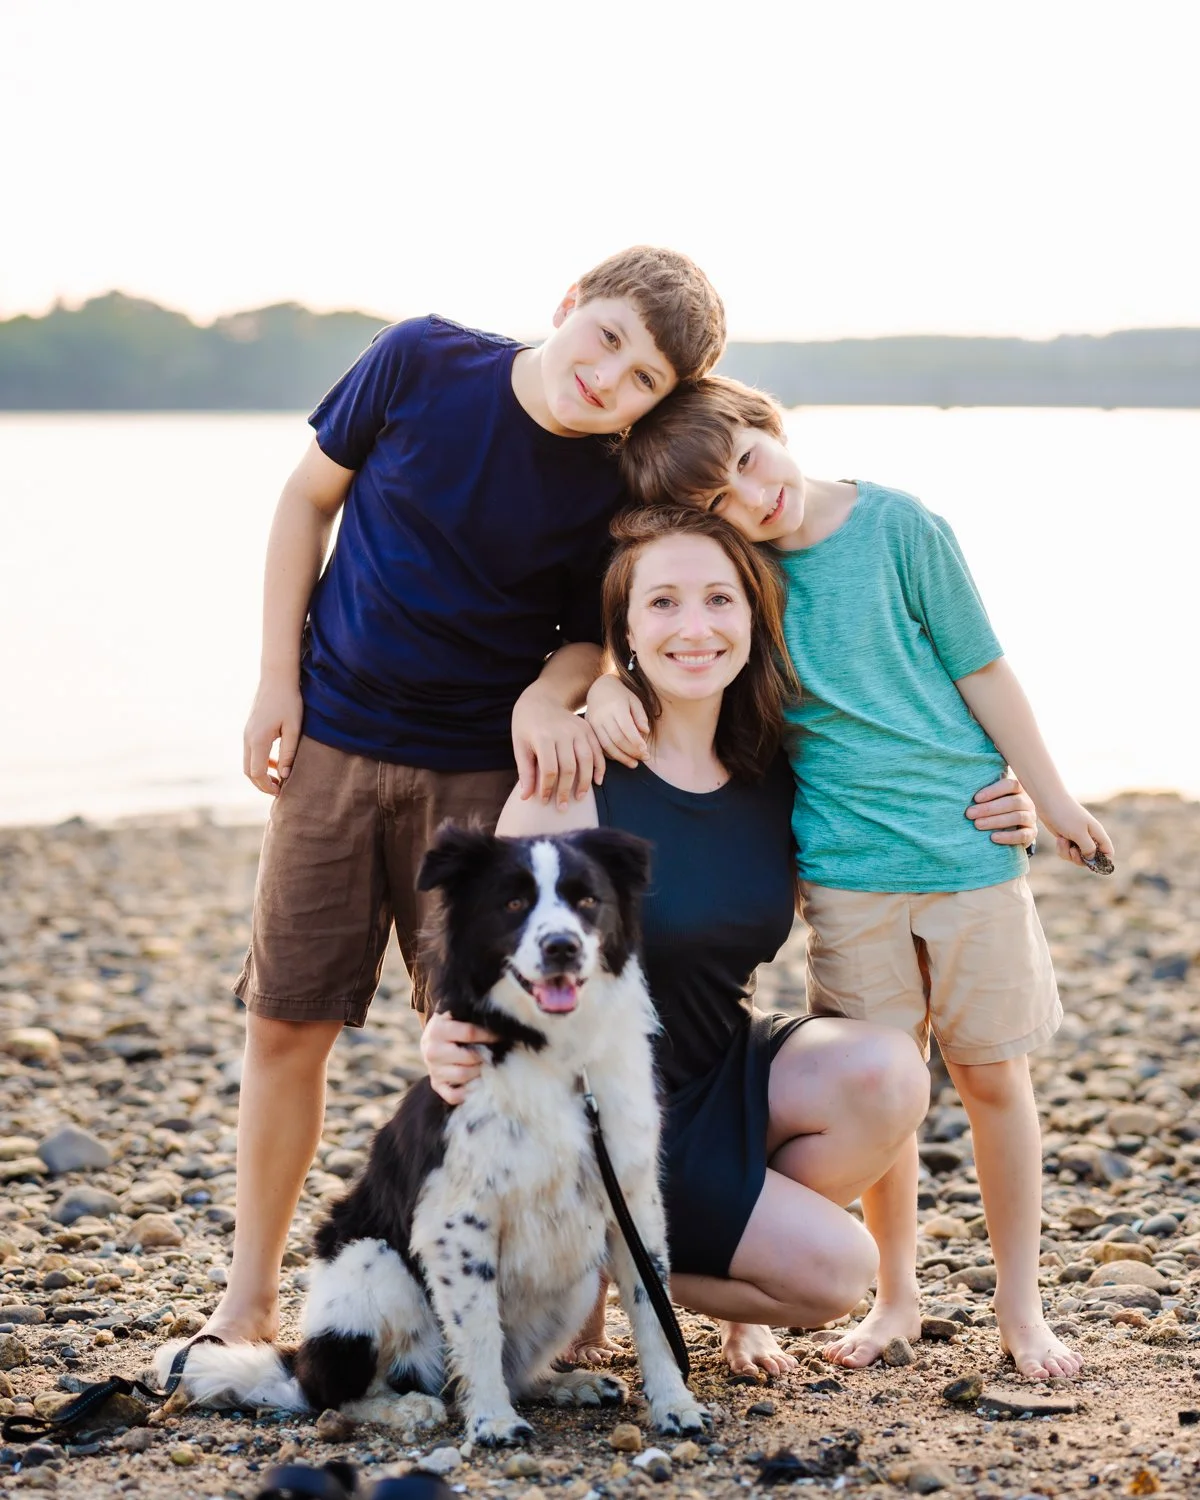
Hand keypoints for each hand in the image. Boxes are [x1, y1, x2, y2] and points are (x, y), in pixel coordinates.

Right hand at [243, 674, 302, 794]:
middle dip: (262, 784)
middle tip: (280, 790)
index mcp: (258, 739)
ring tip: (280, 779)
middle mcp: (248, 738)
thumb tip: (285, 776)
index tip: (282, 791)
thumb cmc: (289, 701)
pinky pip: (250, 753)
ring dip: (260, 774)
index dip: (268, 786)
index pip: (257, 773)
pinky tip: (276, 763)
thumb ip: (288, 753)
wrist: (277, 678)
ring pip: (247, 763)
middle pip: (248, 771)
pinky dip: (260, 763)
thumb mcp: (294, 729)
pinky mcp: (249, 729)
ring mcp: (246, 733)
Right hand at [421, 1010, 498, 1104]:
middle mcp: (432, 1051)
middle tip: (494, 1053)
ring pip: (463, 1076)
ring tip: (486, 1065)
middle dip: (485, 1055)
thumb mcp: (455, 1015)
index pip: (469, 1033)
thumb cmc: (450, 1026)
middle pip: (469, 1057)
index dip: (489, 1035)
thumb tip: (497, 1023)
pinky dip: (468, 1091)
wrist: (430, 1041)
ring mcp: (433, 1070)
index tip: (502, 1035)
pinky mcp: (436, 1085)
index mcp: (437, 1029)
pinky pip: (454, 1096)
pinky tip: (476, 1082)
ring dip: (479, 1072)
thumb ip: (471, 1017)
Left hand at [512, 684, 603, 807]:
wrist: (541, 699)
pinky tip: (597, 782)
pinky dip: (599, 767)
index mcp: (543, 737)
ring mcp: (578, 730)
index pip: (548, 769)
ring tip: (579, 797)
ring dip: (584, 782)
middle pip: (569, 767)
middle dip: (566, 790)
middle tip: (563, 807)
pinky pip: (597, 750)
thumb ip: (525, 771)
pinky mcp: (588, 729)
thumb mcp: (520, 746)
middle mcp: (563, 733)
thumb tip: (526, 798)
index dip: (547, 788)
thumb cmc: (526, 726)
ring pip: (586, 760)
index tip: (544, 802)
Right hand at [585, 675, 648, 769]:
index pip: (626, 728)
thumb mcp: (634, 700)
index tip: (646, 751)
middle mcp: (603, 716)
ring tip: (634, 763)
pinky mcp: (588, 730)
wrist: (599, 689)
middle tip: (644, 758)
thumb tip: (645, 732)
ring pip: (607, 745)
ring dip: (621, 757)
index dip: (636, 742)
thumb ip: (640, 716)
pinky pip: (599, 746)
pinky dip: (610, 755)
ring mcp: (593, 723)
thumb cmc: (621, 695)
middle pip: (617, 739)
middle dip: (631, 752)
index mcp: (616, 707)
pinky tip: (621, 758)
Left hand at [964, 776, 1036, 845]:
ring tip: (977, 825)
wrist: (1010, 828)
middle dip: (989, 808)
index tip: (975, 798)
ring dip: (996, 821)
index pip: (1010, 784)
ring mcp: (1031, 817)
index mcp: (1017, 789)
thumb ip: (982, 794)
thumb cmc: (994, 808)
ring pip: (1017, 817)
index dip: (993, 790)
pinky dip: (1008, 837)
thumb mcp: (990, 798)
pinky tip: (993, 838)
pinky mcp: (1032, 833)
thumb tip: (960, 789)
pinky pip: (1023, 835)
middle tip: (970, 814)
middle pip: (1012, 802)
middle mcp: (1027, 801)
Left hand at [1037, 796, 1114, 869]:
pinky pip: (1066, 852)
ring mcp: (1078, 838)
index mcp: (1097, 834)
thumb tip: (1092, 859)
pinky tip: (1058, 839)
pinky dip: (1061, 849)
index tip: (1090, 861)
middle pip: (1090, 858)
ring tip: (1062, 840)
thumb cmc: (1066, 815)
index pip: (1108, 852)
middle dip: (1079, 858)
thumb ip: (1088, 848)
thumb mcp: (1079, 833)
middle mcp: (1089, 837)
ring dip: (1067, 853)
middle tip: (1072, 850)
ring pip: (1077, 857)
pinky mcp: (1067, 839)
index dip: (1103, 861)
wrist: (1049, 802)